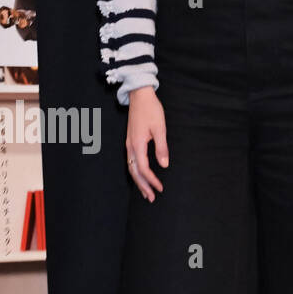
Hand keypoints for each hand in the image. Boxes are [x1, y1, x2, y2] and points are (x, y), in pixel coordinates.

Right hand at [125, 86, 168, 201]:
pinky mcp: (130, 141)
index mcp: (137, 144)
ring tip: (146, 192)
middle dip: (142, 186)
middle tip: (151, 198)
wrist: (140, 95)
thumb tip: (164, 165)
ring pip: (131, 168)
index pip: (144, 169)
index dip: (152, 180)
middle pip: (135, 172)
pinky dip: (136, 172)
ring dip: (138, 181)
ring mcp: (129, 144)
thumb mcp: (160, 128)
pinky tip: (141, 176)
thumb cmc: (151, 109)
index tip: (160, 188)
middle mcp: (131, 146)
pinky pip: (131, 161)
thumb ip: (161, 148)